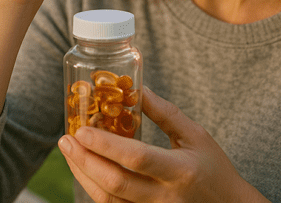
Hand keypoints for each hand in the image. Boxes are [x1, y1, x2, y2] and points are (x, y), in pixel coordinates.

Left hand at [58, 87, 270, 202]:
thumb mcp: (195, 134)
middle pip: (116, 184)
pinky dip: (95, 189)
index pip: (137, 158)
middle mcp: (163, 197)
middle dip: (85, 161)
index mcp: (179, 170)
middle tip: (66, 140)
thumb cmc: (214, 167)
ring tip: (70, 152)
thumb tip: (138, 89)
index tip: (84, 130)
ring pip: (109, 201)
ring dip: (84, 176)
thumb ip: (165, 113)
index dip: (107, 145)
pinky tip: (86, 170)